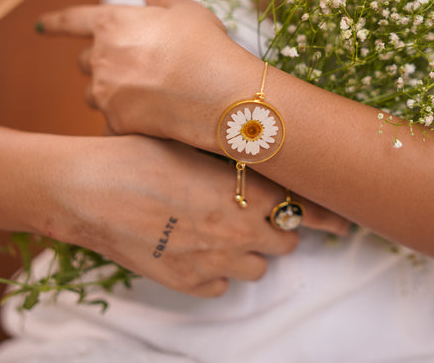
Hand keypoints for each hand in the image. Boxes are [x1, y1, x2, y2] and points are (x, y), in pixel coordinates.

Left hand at [39, 0, 252, 150]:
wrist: (221, 92)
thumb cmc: (208, 46)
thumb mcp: (190, 12)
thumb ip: (161, 0)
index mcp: (113, 23)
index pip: (72, 20)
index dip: (54, 22)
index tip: (41, 27)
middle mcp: (101, 57)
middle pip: (84, 62)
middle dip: (101, 64)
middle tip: (134, 69)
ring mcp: (106, 92)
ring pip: (94, 94)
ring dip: (110, 93)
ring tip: (146, 95)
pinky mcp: (118, 122)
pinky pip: (110, 123)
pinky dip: (124, 122)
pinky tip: (147, 121)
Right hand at [45, 136, 349, 297]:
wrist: (91, 188)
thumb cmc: (141, 155)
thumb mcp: (197, 148)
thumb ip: (236, 165)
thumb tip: (257, 168)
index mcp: (246, 193)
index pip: (304, 208)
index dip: (328, 215)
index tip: (342, 219)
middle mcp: (238, 231)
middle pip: (285, 242)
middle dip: (278, 228)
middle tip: (258, 214)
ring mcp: (213, 261)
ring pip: (257, 268)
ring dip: (251, 252)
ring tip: (226, 232)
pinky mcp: (186, 282)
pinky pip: (220, 284)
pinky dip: (218, 269)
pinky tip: (199, 249)